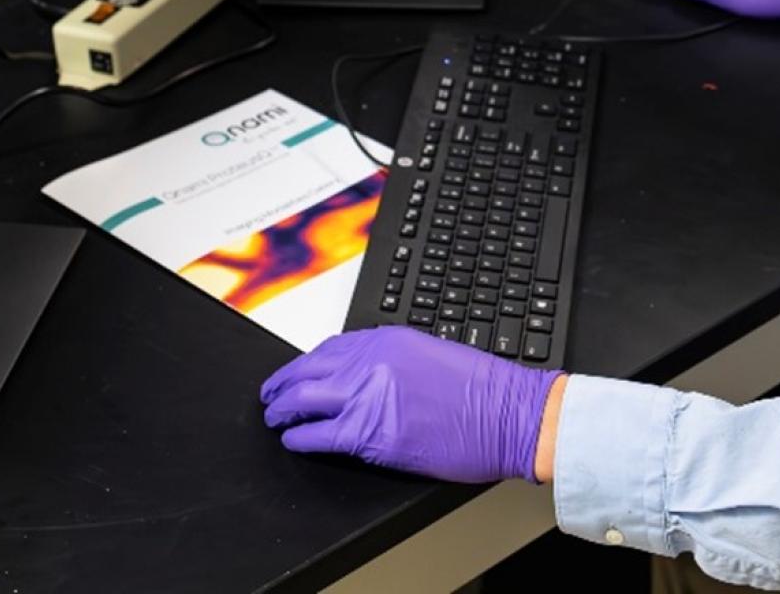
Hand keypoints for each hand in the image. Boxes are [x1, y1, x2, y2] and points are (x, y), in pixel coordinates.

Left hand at [260, 327, 563, 483]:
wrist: (508, 413)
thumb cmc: (482, 390)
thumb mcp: (431, 355)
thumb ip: (392, 361)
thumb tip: (362, 376)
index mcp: (389, 339)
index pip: (331, 348)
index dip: (307, 363)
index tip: (297, 371)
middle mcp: (373, 362)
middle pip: (309, 370)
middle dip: (283, 384)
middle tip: (271, 395)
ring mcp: (370, 397)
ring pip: (304, 399)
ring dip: (283, 409)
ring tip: (274, 418)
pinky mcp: (371, 434)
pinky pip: (320, 435)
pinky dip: (299, 438)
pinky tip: (294, 441)